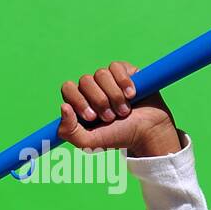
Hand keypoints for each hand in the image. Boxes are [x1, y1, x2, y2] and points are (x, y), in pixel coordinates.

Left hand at [58, 61, 180, 156]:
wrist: (147, 133)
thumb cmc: (118, 137)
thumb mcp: (89, 142)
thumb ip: (68, 131)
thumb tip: (63, 106)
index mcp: (80, 101)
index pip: (68, 88)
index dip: (79, 101)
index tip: (92, 117)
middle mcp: (92, 88)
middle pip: (84, 80)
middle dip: (99, 101)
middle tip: (111, 117)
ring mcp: (108, 79)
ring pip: (101, 74)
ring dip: (114, 96)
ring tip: (124, 111)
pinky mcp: (125, 71)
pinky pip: (116, 67)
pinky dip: (124, 83)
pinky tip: (132, 96)